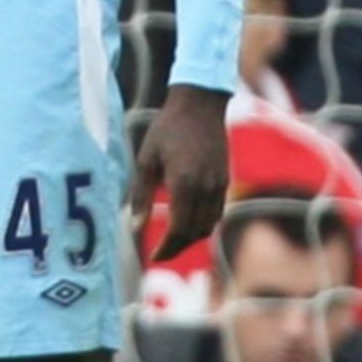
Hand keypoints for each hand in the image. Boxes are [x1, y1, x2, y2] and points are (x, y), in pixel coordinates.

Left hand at [129, 84, 230, 261]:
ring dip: (191, 238)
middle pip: (195, 232)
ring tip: (173, 240)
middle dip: (177, 247)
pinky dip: (203, 224)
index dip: (166, 248)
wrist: (200, 104)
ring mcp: (219, 184)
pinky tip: (188, 221)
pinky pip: (217, 212)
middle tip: (160, 253)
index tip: (153, 257)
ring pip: (209, 225)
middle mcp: (205, 188)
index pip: (178, 229)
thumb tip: (135, 228)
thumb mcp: (146, 159)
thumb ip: (141, 195)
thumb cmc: (167, 129)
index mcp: (183, 183)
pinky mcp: (225, 179)